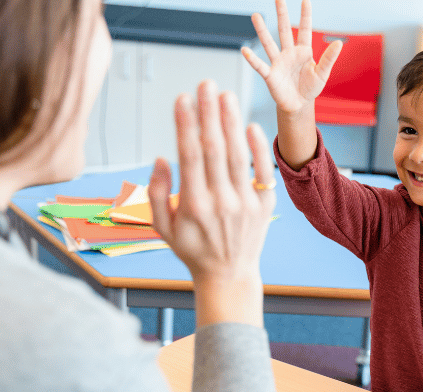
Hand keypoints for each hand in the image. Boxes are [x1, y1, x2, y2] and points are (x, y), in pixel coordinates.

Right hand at [149, 80, 276, 325]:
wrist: (228, 275)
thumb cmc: (192, 249)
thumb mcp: (163, 227)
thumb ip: (157, 193)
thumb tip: (161, 159)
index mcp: (194, 206)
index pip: (190, 157)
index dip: (186, 126)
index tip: (182, 99)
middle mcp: (222, 203)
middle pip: (215, 150)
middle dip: (209, 114)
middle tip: (206, 84)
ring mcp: (246, 204)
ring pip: (239, 156)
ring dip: (232, 123)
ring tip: (226, 95)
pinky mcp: (265, 205)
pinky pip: (263, 172)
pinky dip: (258, 149)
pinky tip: (250, 125)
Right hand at [242, 0, 341, 113]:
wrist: (299, 105)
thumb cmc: (310, 88)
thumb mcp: (322, 73)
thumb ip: (329, 58)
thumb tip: (339, 43)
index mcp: (303, 51)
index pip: (305, 30)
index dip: (305, 16)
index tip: (306, 1)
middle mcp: (289, 53)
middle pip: (285, 30)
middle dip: (282, 15)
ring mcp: (278, 63)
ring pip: (269, 43)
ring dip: (262, 30)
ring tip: (256, 16)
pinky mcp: (270, 75)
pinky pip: (260, 66)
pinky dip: (252, 59)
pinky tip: (245, 51)